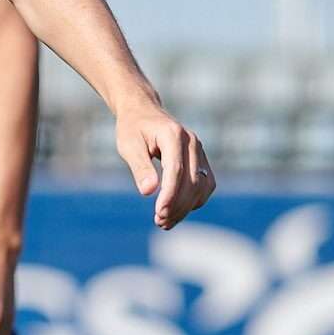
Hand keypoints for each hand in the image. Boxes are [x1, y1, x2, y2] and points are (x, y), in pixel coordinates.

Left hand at [115, 104, 215, 229]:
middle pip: (192, 181)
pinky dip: (193, 201)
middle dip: (177, 205)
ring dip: (186, 207)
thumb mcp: (129, 145)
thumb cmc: (132, 129)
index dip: (170, 194)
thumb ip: (140, 167)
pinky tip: (176, 212)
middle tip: (159, 222)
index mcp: (173, 135)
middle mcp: (192, 142)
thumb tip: (148, 192)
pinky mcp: (202, 160)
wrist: (143, 112)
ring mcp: (200, 151)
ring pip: (201, 186)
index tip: (158, 213)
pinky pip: (205, 185)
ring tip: (164, 222)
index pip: (176, 170)